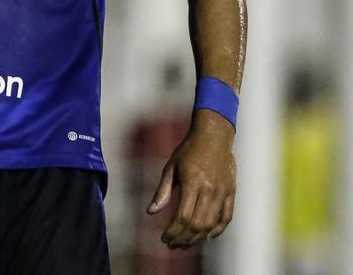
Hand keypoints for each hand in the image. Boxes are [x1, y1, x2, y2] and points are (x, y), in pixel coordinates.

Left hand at [147, 110, 236, 247]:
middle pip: (197, 224)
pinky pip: (227, 218)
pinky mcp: (232, 193)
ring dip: (197, 238)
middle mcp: (210, 190)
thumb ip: (162, 191)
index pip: (183, 216)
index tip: (164, 238)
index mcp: (193, 183)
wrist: (214, 136)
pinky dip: (217, 230)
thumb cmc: (188, 150)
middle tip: (172, 245)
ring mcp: (223, 192)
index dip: (173, 231)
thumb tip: (151, 212)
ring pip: (212, 224)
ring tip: (185, 244)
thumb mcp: (170, 167)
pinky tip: (206, 237)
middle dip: (183, 239)